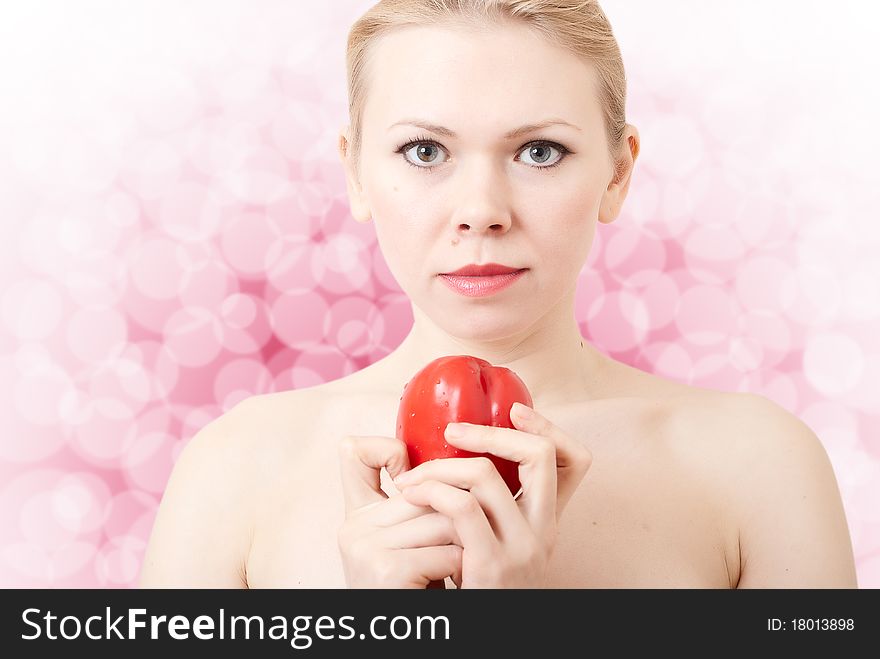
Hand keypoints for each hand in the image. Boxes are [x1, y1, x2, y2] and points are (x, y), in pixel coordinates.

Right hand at [337, 434, 462, 587]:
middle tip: (465, 542)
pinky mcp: (384, 569)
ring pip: (443, 519)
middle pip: (427, 493)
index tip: (412, 477)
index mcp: (356, 515)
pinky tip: (455, 583)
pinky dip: (463, 568)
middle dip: (456, 516)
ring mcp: (365, 548)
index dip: (386, 450)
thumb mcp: (410, 544)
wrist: (404, 635)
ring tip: (463, 564)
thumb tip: (453, 466)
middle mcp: (352, 527)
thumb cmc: (417, 591)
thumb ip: (416, 507)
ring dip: (466, 543)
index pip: (354, 452)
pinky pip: (447, 551)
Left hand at [392, 403, 591, 587]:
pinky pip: (460, 507)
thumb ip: (490, 507)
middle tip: (452, 432)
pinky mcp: (491, 565)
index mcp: (547, 522)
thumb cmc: (473, 588)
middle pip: (538, 455)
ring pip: (485, 475)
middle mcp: (544, 532)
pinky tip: (412, 495)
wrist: (479, 640)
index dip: (550, 426)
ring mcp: (521, 548)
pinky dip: (431, 490)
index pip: (575, 461)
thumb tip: (461, 455)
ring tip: (413, 476)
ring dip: (440, 465)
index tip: (515, 411)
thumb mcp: (495, 544)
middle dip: (490, 432)